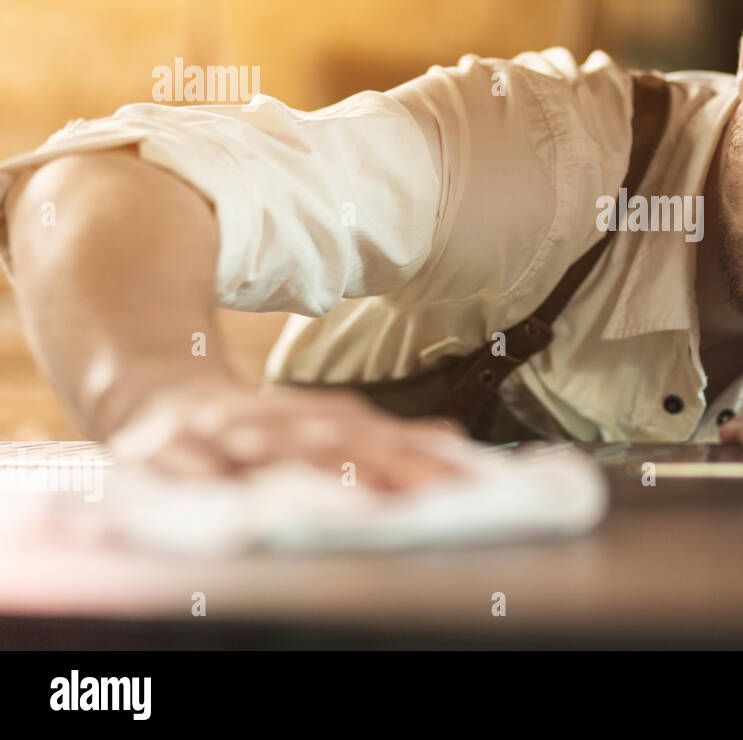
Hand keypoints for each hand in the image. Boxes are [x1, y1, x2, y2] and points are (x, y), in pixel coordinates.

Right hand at [106, 380, 475, 492]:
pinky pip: (187, 467)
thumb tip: (451, 440)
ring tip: (357, 494)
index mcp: (310, 422)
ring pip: (270, 451)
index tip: (463, 478)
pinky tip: (231, 485)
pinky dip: (209, 475)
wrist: (147, 380)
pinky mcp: (163, 451)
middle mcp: (271, 426)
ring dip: (310, 469)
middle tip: (431, 488)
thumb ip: (378, 440)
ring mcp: (217, 436)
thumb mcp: (314, 424)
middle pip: (333, 445)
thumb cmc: (245, 422)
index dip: (417, 458)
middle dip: (384, 467)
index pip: (372, 438)